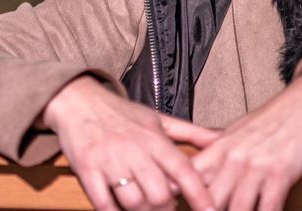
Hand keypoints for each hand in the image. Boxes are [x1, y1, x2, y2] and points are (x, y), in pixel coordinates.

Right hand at [42, 75, 218, 210]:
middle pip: (159, 194)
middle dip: (166, 210)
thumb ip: (191, 133)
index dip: (199, 194)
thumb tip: (223, 138)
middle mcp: (134, 150)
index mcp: (155, 139)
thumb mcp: (159, 119)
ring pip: (133, 203)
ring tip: (145, 209)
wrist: (78, 101)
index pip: (183, 170)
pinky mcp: (87, 170)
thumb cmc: (122, 113)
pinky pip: (103, 203)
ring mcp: (110, 161)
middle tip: (166, 209)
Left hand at [191, 69, 301, 210]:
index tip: (173, 206)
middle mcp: (233, 159)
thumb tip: (194, 168)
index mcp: (219, 149)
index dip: (180, 194)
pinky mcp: (280, 173)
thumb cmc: (271, 120)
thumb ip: (216, 153)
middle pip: (209, 200)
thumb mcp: (236, 133)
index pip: (188, 175)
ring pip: (237, 209)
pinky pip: (269, 207)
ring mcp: (256, 167)